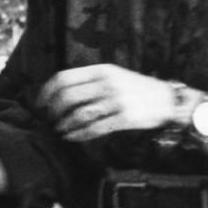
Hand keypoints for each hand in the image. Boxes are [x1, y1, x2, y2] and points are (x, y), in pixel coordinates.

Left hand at [39, 65, 178, 142]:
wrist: (167, 99)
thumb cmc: (136, 88)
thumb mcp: (113, 75)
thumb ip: (90, 81)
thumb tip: (59, 93)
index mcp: (101, 70)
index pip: (64, 78)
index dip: (47, 92)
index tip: (40, 103)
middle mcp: (107, 83)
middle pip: (68, 97)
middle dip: (53, 110)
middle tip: (48, 119)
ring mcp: (116, 100)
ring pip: (79, 114)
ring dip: (64, 124)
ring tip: (58, 130)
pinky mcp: (124, 118)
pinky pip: (95, 128)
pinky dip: (79, 134)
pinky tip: (71, 137)